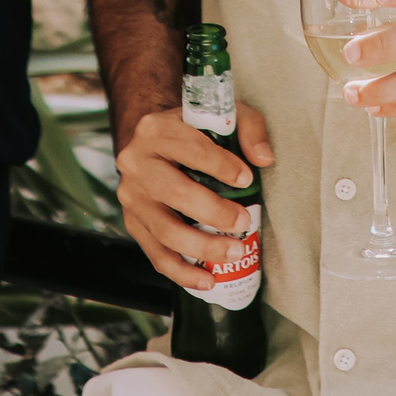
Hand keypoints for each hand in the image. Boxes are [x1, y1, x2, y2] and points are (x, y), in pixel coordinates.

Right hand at [114, 102, 275, 293]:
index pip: (190, 148)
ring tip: (234, 253)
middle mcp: (136, 163)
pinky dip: (182, 272)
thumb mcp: (221, 115)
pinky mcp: (133, 223)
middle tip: (243, 223)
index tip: (247, 178)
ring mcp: (131, 197)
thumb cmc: (193, 129)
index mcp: (156, 130)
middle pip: (175, 194)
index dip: (220, 166)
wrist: (153, 141)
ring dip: (202, 248)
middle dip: (213, 212)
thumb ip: (248, 128)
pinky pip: (156, 254)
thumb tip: (263, 159)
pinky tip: (207, 281)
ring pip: (165, 230)